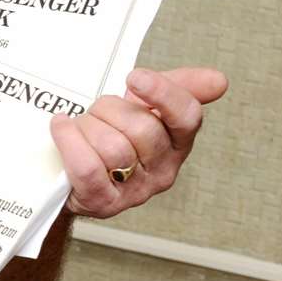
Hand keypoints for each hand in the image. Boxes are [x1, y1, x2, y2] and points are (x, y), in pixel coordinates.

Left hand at [50, 67, 227, 219]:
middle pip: (142, 129)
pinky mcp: (103, 203)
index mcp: (178, 142)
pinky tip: (62, 128)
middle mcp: (163, 170)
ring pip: (112, 147)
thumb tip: (218, 81)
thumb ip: (179, 87)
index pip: (187, 116)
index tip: (134, 76)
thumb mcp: (144, 105)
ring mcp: (134, 191)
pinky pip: (88, 167)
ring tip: (80, 128)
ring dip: (87, 127)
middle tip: (96, 113)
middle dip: (109, 110)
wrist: (73, 175)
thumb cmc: (111, 135)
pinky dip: (69, 141)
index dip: (163, 93)